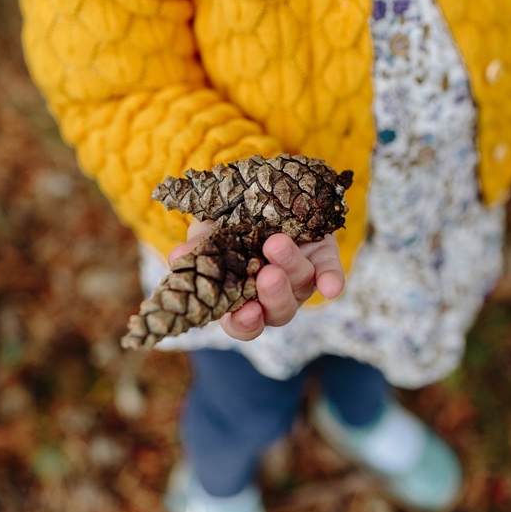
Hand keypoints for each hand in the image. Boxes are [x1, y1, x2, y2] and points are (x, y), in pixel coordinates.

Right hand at [168, 219, 344, 340]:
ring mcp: (300, 279)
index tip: (245, 313)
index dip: (244, 323)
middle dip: (273, 296)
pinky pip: (330, 275)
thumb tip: (179, 257)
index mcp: (241, 296)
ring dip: (291, 269)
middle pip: (278, 311)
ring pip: (301, 286)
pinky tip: (331, 287)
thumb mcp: (208, 229)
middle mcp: (272, 295)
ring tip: (277, 244)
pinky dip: (331, 281)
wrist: (265, 187)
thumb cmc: (229, 219)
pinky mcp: (324, 260)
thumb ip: (199, 245)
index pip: (242, 324)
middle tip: (267, 276)